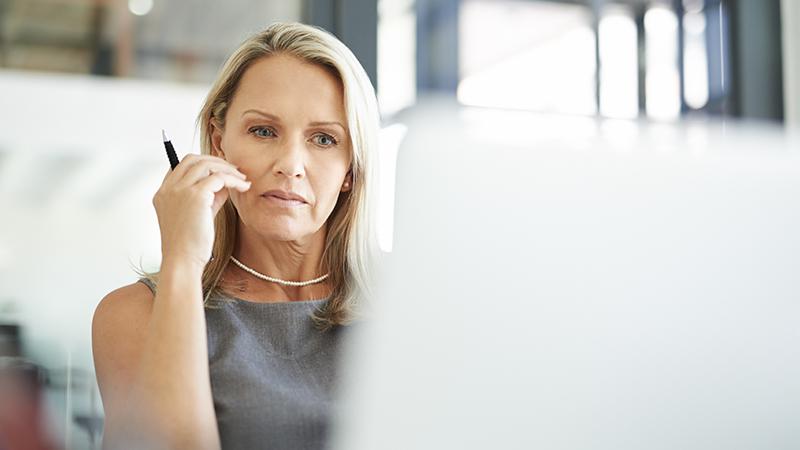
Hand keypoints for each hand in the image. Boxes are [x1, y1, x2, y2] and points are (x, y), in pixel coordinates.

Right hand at [152, 154, 250, 269]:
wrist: (183, 261)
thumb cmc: (190, 244)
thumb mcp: (198, 214)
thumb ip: (209, 196)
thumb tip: (226, 182)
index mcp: (163, 193)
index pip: (181, 166)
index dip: (202, 164)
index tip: (221, 171)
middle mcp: (168, 189)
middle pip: (193, 159)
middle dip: (216, 161)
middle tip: (234, 171)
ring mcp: (180, 190)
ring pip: (206, 165)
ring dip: (227, 169)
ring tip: (242, 180)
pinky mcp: (195, 196)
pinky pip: (219, 177)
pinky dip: (234, 180)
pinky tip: (243, 187)